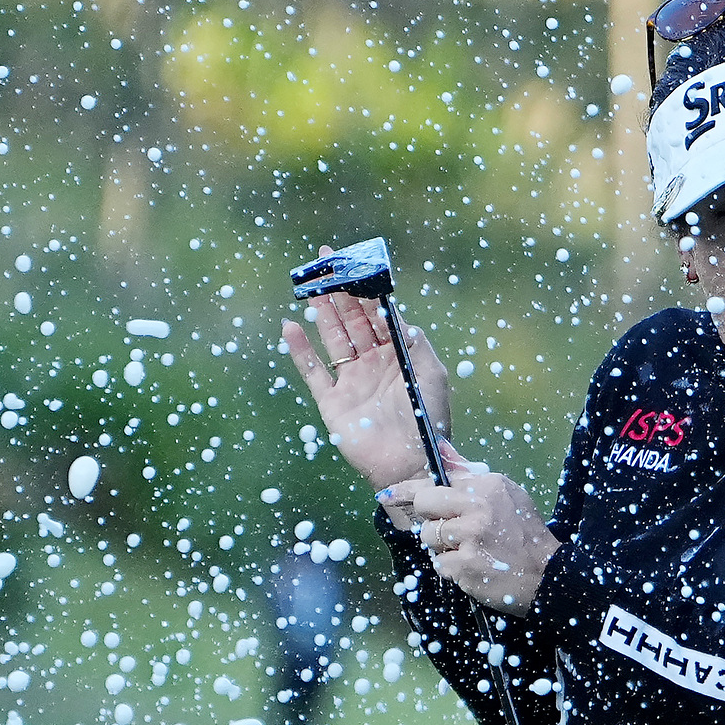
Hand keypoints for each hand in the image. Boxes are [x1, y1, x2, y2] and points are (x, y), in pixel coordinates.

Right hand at [280, 250, 451, 490]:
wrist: (410, 464)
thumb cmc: (428, 421)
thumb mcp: (433, 376)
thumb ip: (418, 344)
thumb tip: (402, 318)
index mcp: (397, 357)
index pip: (378, 316)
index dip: (367, 290)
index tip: (356, 265)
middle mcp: (372, 365)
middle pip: (352, 320)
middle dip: (340, 290)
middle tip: (326, 260)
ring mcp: (350, 382)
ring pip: (332, 338)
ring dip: (322, 311)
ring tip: (310, 285)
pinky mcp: (332, 402)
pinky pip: (312, 372)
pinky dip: (300, 351)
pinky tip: (291, 327)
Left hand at [385, 464, 559, 612]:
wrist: (549, 576)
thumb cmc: (526, 535)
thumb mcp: (506, 494)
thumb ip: (469, 474)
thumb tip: (439, 449)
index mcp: (486, 486)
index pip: (433, 483)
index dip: (406, 491)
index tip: (387, 495)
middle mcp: (476, 507)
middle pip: (424, 508)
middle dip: (433, 521)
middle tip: (454, 532)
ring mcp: (469, 537)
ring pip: (429, 538)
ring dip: (444, 548)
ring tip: (472, 551)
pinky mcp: (465, 565)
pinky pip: (439, 565)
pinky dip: (453, 570)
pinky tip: (475, 568)